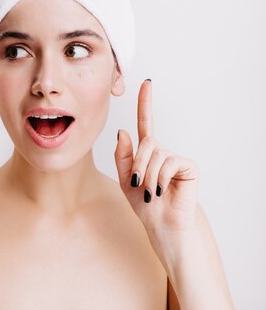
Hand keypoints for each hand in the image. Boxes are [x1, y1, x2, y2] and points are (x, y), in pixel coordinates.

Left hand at [114, 79, 198, 240]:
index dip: (145, 102)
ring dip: (147, 175)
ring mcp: (175, 158)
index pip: (145, 122)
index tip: (146, 83)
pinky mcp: (188, 166)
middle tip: (137, 184)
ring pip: (155, 153)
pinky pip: (168, 162)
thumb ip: (122, 155)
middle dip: (137, 165)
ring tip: (150, 193)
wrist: (162, 226)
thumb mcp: (125, 180)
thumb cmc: (144, 205)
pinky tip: (162, 190)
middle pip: (146, 143)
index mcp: (146, 152)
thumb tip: (123, 131)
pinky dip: (160, 178)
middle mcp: (162, 151)